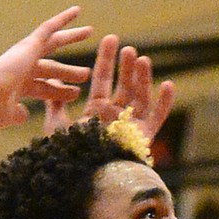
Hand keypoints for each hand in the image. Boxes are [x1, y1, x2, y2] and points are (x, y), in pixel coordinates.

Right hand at [0, 8, 92, 129]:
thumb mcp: (8, 115)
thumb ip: (18, 114)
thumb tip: (25, 114)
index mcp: (17, 86)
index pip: (44, 88)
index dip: (60, 92)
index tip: (76, 95)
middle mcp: (22, 68)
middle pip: (51, 67)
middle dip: (68, 71)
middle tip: (86, 73)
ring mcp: (25, 55)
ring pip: (53, 43)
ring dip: (71, 37)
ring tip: (90, 31)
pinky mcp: (28, 45)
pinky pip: (48, 28)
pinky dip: (62, 19)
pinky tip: (77, 11)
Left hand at [44, 32, 174, 143]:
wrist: (80, 179)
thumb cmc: (66, 156)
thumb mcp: (56, 126)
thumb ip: (55, 103)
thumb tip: (50, 80)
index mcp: (96, 113)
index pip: (103, 81)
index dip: (106, 60)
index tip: (109, 39)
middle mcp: (115, 118)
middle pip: (123, 86)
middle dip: (125, 66)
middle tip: (126, 48)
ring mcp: (130, 128)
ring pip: (140, 97)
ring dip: (142, 78)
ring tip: (142, 59)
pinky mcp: (143, 139)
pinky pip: (157, 118)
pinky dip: (164, 103)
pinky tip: (168, 84)